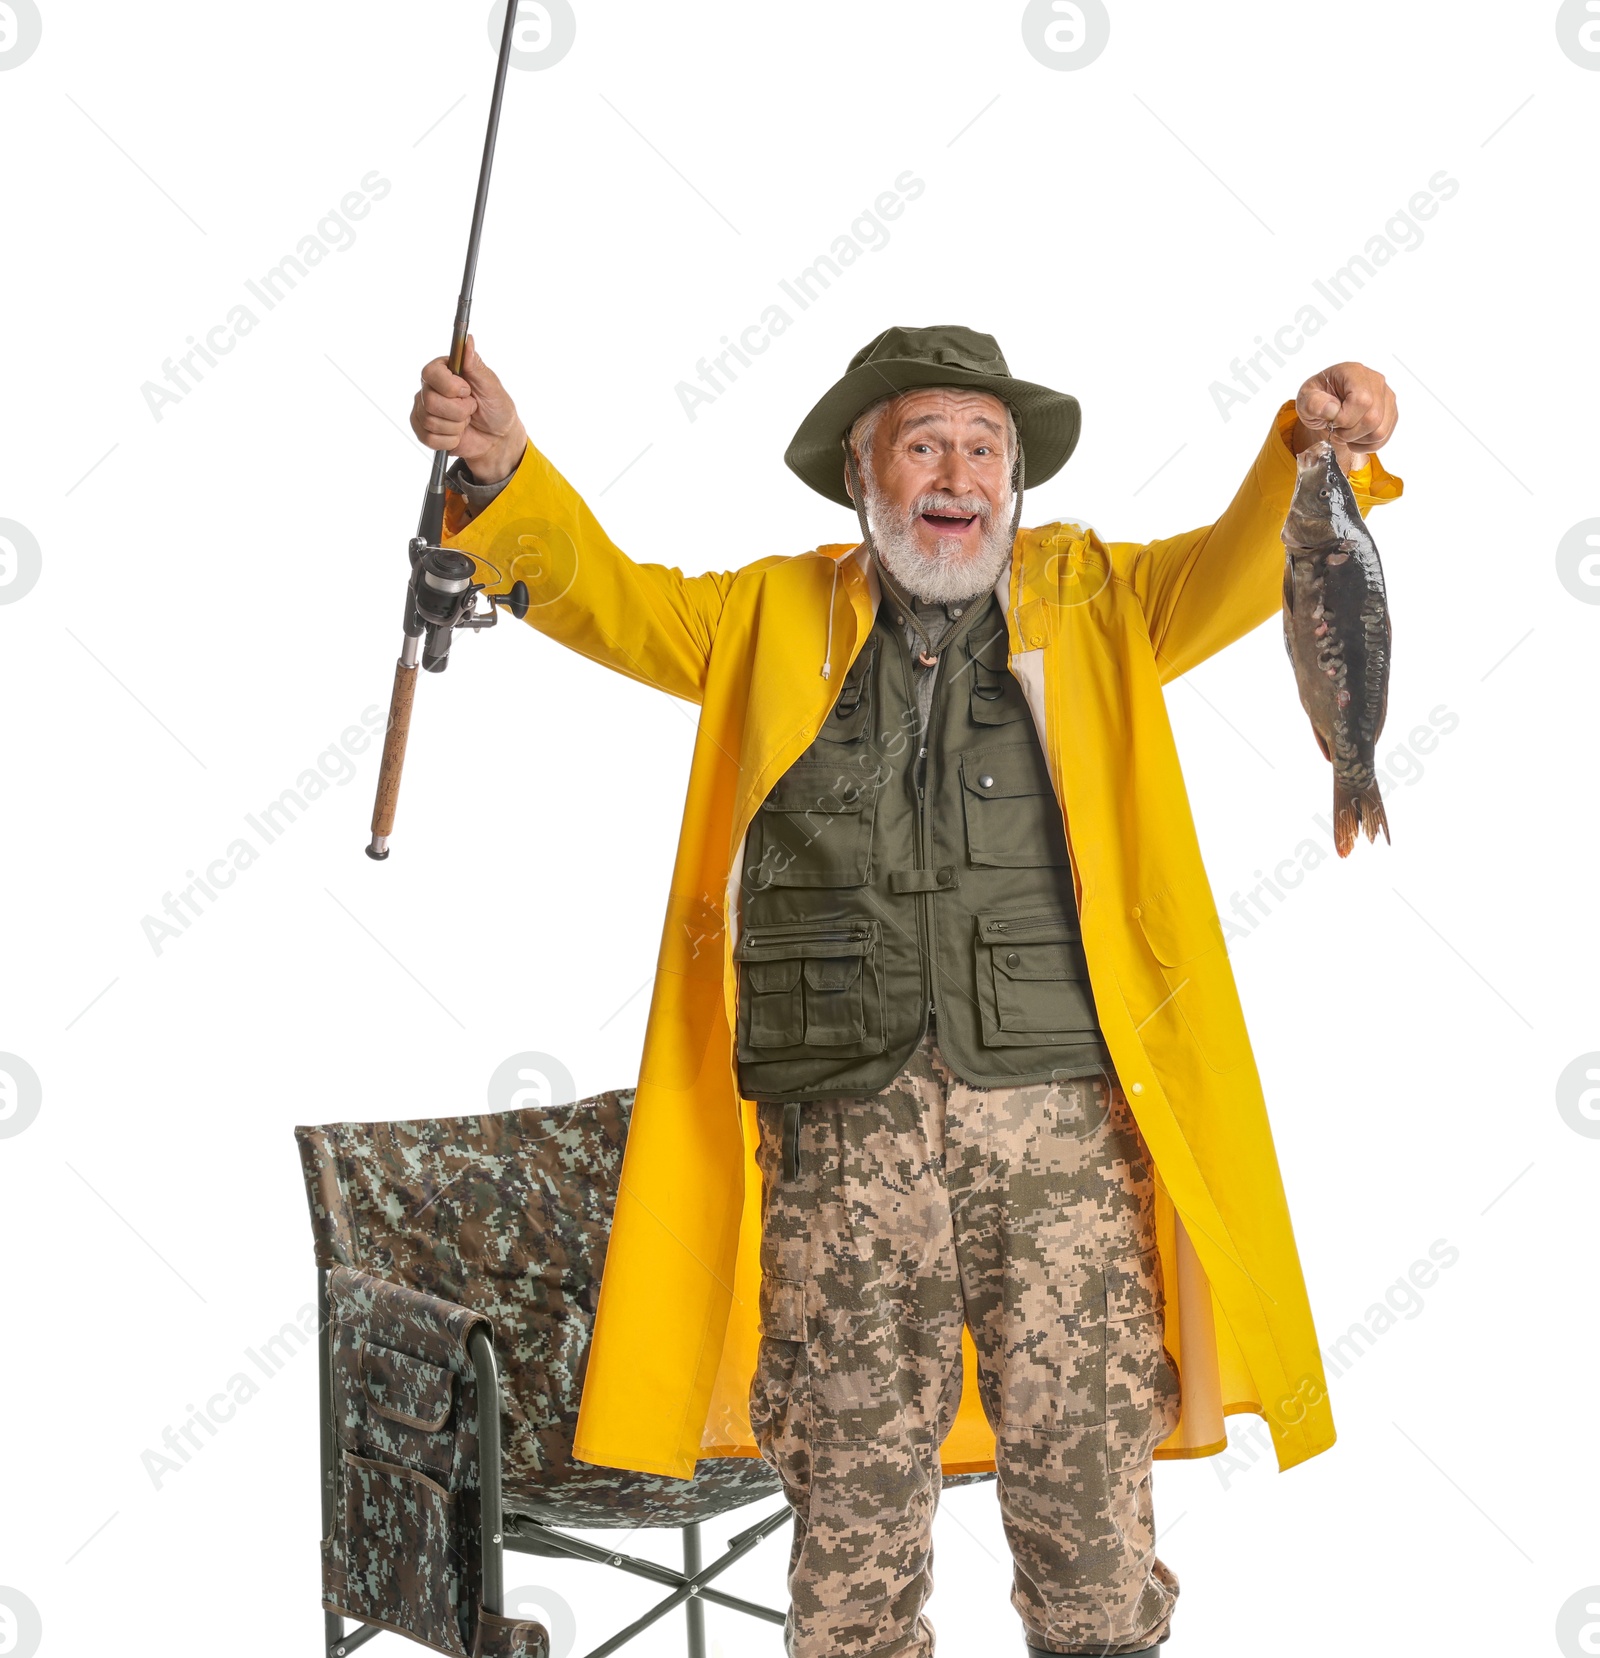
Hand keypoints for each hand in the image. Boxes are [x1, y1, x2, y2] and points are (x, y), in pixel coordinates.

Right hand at [410, 334, 527, 481]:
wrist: (498, 439)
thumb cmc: (496, 409)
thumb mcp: (491, 386)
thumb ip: (476, 365)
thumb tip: (468, 340)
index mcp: (444, 371)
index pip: (430, 373)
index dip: (449, 386)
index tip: (467, 391)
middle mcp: (430, 388)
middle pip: (430, 400)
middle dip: (458, 411)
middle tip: (471, 410)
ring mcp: (424, 409)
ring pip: (430, 421)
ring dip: (456, 427)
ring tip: (466, 422)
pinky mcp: (423, 430)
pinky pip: (429, 438)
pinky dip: (449, 440)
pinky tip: (458, 435)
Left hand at [1290, 362, 1397, 471]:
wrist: (1325, 403)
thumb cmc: (1318, 398)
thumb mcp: (1305, 398)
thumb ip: (1313, 403)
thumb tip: (1332, 410)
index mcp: (1354, 373)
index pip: (1362, 400)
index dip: (1345, 418)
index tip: (1332, 420)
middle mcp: (1376, 382)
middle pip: (1373, 418)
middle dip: (1349, 432)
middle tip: (1336, 428)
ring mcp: (1386, 398)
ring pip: (1379, 431)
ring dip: (1357, 440)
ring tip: (1344, 432)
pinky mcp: (1389, 413)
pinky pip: (1383, 438)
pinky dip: (1365, 445)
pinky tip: (1353, 439)